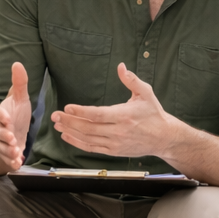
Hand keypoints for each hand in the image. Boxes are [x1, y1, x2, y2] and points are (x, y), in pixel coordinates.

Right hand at [0, 61, 31, 172]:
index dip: (0, 115)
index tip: (7, 117)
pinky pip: (6, 159)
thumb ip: (19, 83)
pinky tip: (17, 164)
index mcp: (1, 114)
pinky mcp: (6, 153)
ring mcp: (1, 142)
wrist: (9, 132)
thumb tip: (18, 63)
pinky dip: (11, 162)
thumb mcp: (19, 98)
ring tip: (15, 153)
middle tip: (11, 138)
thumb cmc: (14, 114)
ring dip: (7, 150)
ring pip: (1, 147)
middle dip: (3, 135)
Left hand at [49, 63, 178, 158]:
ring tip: (57, 124)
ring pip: (88, 139)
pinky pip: (92, 148)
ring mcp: (115, 143)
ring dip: (70, 132)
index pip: (98, 114)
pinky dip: (77, 143)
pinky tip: (67, 136)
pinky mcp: (113, 151)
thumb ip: (131, 80)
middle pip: (88, 128)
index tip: (67, 107)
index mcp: (124, 115)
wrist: (163, 138)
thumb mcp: (145, 93)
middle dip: (69, 121)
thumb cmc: (153, 113)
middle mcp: (118, 131)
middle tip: (54, 115)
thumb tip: (121, 66)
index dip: (81, 112)